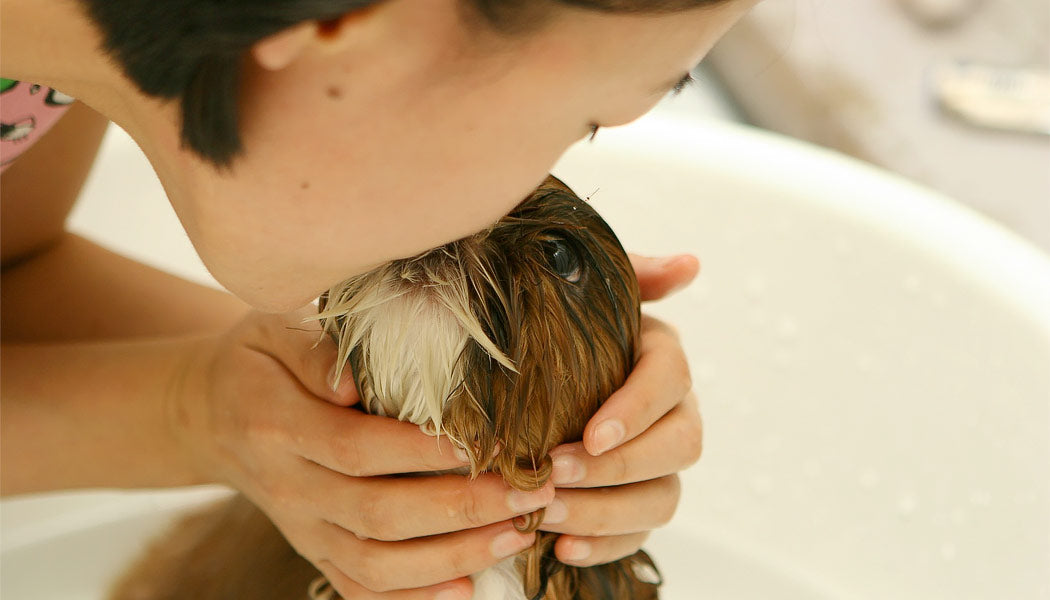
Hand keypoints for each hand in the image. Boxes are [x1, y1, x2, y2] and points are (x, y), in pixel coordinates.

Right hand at [170, 308, 554, 598]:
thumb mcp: (273, 328)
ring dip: (452, 557)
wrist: (210, 413)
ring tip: (517, 534)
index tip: (483, 443)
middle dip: (460, 508)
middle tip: (527, 491)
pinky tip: (467, 589)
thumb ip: (315, 349)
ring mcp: (300, 528)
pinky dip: (412, 599)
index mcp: (277, 425)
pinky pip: (359, 588)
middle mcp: (288, 487)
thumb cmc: (259, 360)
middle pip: (377, 513)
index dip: (421, 452)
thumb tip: (353, 381)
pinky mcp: (312, 551)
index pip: (357, 448)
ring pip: (375, 563)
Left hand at [540, 253, 702, 565]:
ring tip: (548, 515)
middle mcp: (673, 412)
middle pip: (678, 446)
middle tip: (555, 472)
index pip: (670, 380)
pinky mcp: (639, 502)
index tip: (592, 433)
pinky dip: (605, 546)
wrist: (531, 370)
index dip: (637, 410)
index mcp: (661, 358)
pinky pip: (639, 534)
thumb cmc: (558, 329)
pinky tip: (562, 549)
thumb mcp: (586, 294)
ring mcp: (660, 463)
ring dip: (607, 512)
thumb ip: (633, 275)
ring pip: (663, 498)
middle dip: (619, 467)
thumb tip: (690, 264)